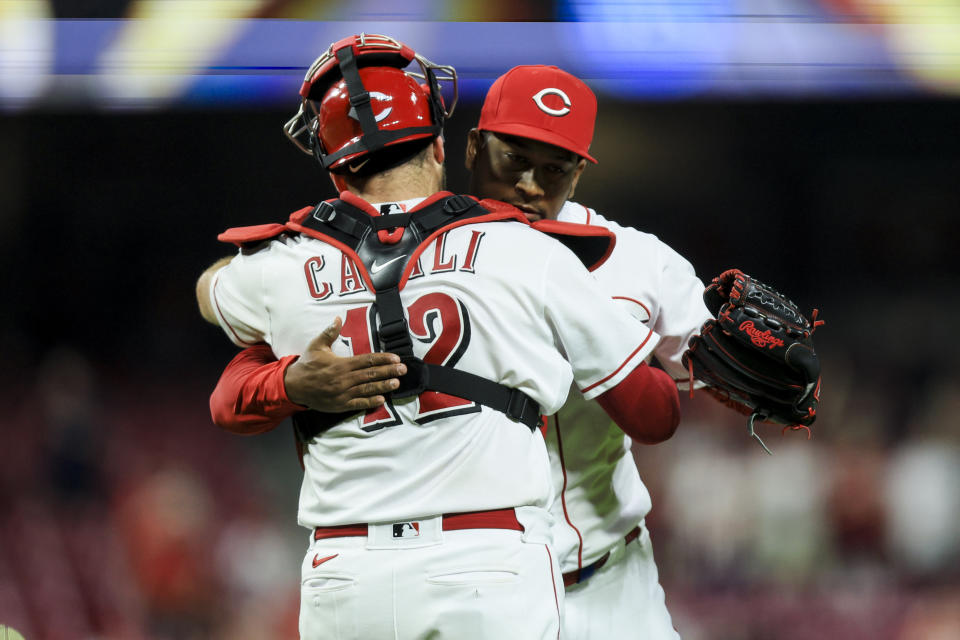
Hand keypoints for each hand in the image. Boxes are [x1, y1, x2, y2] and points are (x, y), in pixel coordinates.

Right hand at [283, 317, 406, 412]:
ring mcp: (343, 393)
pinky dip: (369, 402)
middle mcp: (344, 379)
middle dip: (388, 372)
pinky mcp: (340, 404)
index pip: (366, 361)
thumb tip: (338, 318)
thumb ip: (329, 332)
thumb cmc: (307, 364)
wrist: (293, 386)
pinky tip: (381, 400)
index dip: (382, 359)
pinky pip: (357, 403)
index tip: (395, 358)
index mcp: (341, 364)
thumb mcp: (316, 345)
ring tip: (396, 383)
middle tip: (403, 370)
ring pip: (366, 389)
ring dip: (383, 386)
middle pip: (370, 374)